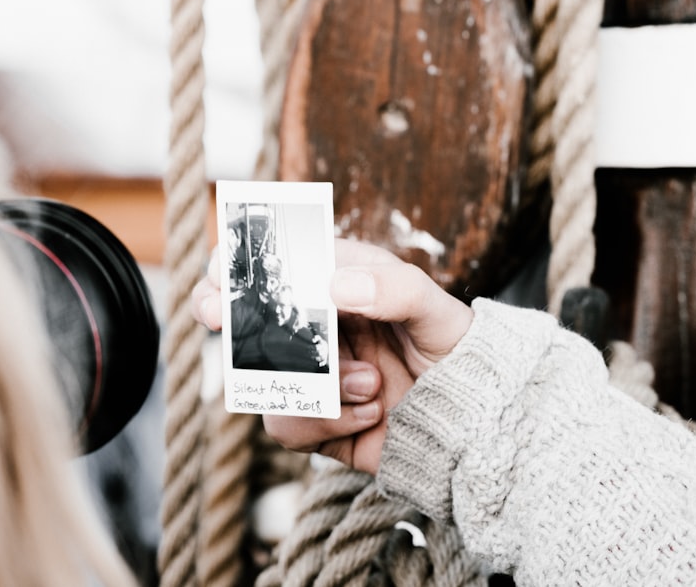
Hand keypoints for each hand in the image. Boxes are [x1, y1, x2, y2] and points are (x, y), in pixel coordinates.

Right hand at [191, 238, 473, 474]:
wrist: (478, 429)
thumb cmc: (460, 355)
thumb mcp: (437, 312)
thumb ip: (394, 287)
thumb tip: (334, 283)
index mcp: (339, 287)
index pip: (277, 267)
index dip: (237, 267)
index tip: (218, 274)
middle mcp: (316, 329)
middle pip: (244, 319)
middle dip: (230, 316)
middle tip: (217, 314)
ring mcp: (311, 377)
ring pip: (265, 378)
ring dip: (319, 385)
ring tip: (372, 385)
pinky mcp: (314, 424)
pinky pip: (287, 425)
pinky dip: (331, 422)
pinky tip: (371, 415)